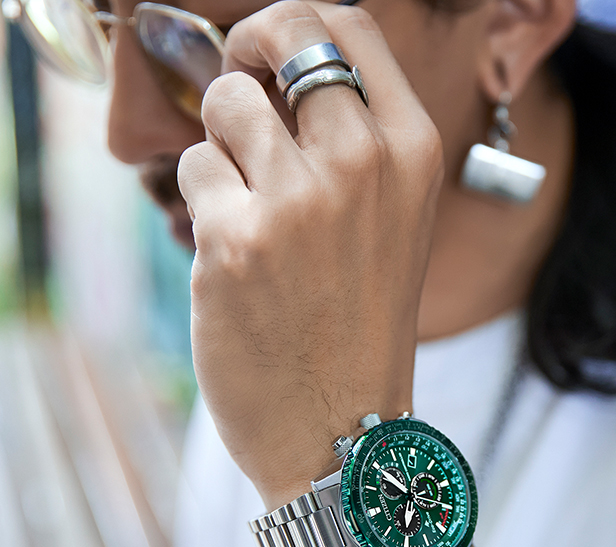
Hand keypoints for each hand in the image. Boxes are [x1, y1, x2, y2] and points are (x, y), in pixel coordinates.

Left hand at [177, 1, 442, 504]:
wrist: (344, 428)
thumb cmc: (363, 326)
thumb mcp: (392, 224)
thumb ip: (353, 144)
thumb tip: (281, 74)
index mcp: (413, 154)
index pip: (349, 24)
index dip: (295, 22)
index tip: (270, 55)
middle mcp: (362, 164)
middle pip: (280, 37)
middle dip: (246, 63)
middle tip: (241, 111)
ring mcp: (297, 201)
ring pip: (224, 102)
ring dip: (223, 146)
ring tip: (250, 210)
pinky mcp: (235, 240)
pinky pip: (192, 169)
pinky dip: (204, 205)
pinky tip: (236, 258)